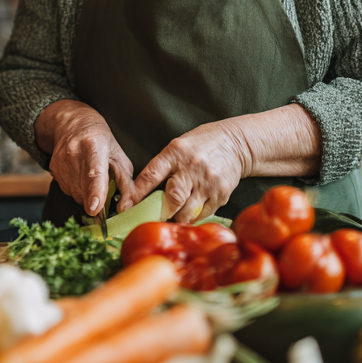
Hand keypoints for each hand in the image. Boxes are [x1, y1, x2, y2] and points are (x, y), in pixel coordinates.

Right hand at [35, 100, 135, 215]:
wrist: (72, 123)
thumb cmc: (100, 139)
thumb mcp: (119, 156)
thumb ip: (126, 183)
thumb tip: (125, 207)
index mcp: (94, 145)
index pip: (95, 173)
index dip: (96, 192)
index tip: (95, 208)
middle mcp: (74, 153)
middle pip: (86, 189)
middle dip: (96, 196)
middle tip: (103, 184)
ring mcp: (61, 161)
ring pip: (76, 193)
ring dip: (86, 193)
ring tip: (89, 174)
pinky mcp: (52, 168)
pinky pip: (68, 190)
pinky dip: (76, 188)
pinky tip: (79, 173)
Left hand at [128, 121, 248, 222]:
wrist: (236, 143)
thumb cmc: (201, 145)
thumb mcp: (178, 146)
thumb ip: (164, 166)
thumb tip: (142, 190)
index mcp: (176, 152)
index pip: (151, 174)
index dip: (137, 193)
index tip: (126, 206)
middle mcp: (191, 167)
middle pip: (172, 198)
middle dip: (161, 212)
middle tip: (153, 218)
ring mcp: (208, 182)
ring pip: (187, 211)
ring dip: (176, 219)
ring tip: (171, 219)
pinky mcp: (221, 194)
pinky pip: (202, 214)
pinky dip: (193, 218)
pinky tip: (189, 215)